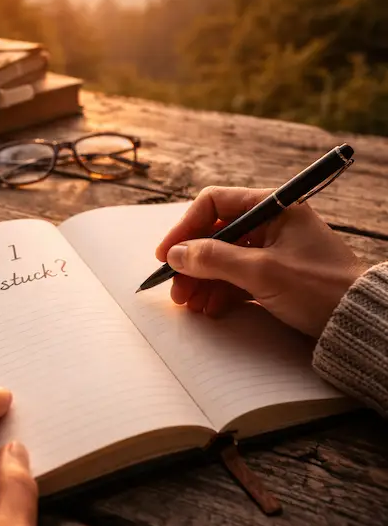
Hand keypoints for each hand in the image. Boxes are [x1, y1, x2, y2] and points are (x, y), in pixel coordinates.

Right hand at [156, 186, 367, 337]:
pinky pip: (238, 277)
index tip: (167, 254)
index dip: (186, 228)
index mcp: (273, 207)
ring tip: (189, 303)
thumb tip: (177, 254)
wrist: (357, 321)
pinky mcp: (276, 275)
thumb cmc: (320, 288)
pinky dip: (221, 291)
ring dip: (202, 279)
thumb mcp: (262, 272)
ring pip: (224, 258)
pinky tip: (210, 308)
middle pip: (216, 234)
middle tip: (175, 288)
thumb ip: (214, 259)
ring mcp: (273, 250)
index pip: (215, 204)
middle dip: (192, 262)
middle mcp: (271, 223)